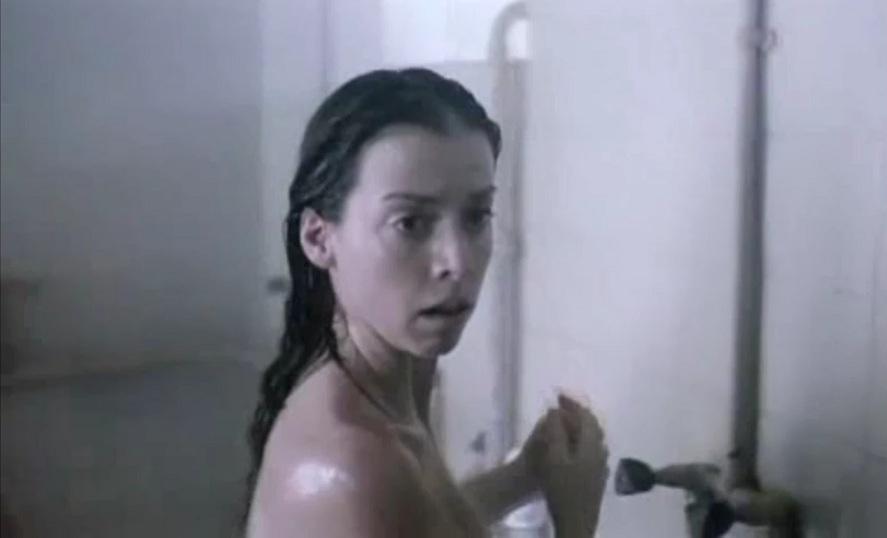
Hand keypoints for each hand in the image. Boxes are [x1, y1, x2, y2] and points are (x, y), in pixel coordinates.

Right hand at [520, 394, 608, 535]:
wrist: (576, 522)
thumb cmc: (562, 489)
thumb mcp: (554, 458)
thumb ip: (556, 432)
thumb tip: (557, 410)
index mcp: (591, 444)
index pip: (586, 416)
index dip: (573, 403)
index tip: (558, 394)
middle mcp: (601, 452)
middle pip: (592, 425)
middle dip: (577, 412)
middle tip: (561, 405)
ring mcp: (601, 466)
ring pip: (593, 438)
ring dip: (579, 426)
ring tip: (564, 423)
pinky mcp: (597, 477)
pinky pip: (591, 450)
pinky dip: (580, 440)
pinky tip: (571, 447)